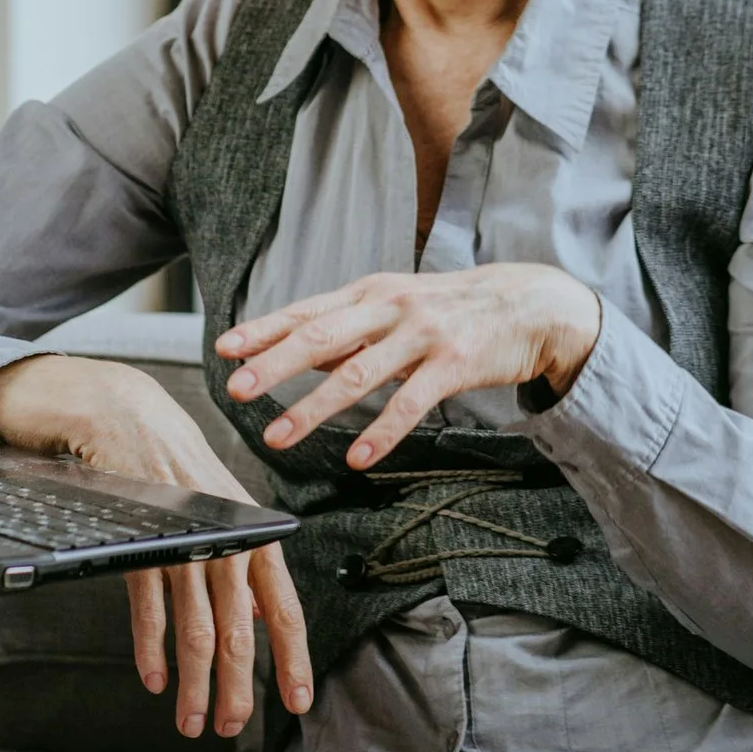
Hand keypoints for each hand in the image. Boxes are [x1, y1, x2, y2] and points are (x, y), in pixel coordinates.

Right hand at [0, 354, 312, 738]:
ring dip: (194, 683)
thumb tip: (253, 620)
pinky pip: (151, 607)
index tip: (297, 701)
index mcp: (255, 535)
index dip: (292, 659)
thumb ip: (239, 566)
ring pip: (197, 629)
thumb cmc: (176, 467)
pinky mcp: (145, 541)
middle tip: (229, 727)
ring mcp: (187, 541)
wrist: (127, 414)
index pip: (284, 608)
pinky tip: (155, 678)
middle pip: (238, 632)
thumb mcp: (222, 512)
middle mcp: (227, 541)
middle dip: (235, 689)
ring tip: (190, 719)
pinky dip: (152, 648)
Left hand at [214, 264, 601, 467]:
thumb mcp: (394, 306)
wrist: (528, 303)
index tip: (224, 348)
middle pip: (321, 337)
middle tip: (236, 389)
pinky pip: (410, 403)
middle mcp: (389, 308)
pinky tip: (355, 458)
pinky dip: (380, 432)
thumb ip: (348, 329)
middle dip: (274, 365)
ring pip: (357, 374)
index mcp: (369, 293)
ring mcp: (421, 335)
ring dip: (313, 408)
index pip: (306, 312)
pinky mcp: (453, 365)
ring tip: (277, 436)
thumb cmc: (451, 308)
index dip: (263, 330)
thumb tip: (295, 350)